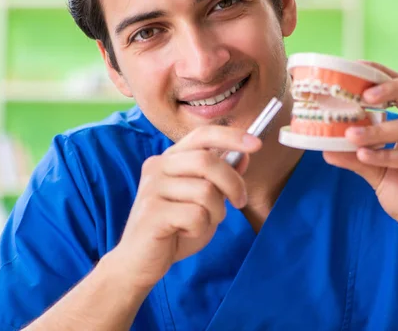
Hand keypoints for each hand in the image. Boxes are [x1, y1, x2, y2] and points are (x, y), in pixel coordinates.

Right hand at [110, 126, 261, 289]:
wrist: (140, 262)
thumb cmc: (175, 230)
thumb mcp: (205, 202)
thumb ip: (220, 179)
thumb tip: (244, 157)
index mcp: (170, 159)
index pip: (202, 135)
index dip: (232, 136)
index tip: (257, 144)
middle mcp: (158, 167)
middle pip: (207, 161)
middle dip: (233, 182)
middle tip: (240, 202)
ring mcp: (152, 189)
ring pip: (205, 190)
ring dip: (216, 211)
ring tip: (202, 222)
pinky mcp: (151, 213)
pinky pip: (195, 215)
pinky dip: (200, 228)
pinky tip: (184, 233)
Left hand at [323, 62, 397, 251]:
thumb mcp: (374, 169)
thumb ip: (353, 155)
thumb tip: (323, 146)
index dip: (380, 74)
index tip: (354, 68)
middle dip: (389, 88)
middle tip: (362, 96)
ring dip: (377, 131)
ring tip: (349, 136)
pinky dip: (387, 155)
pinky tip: (366, 157)